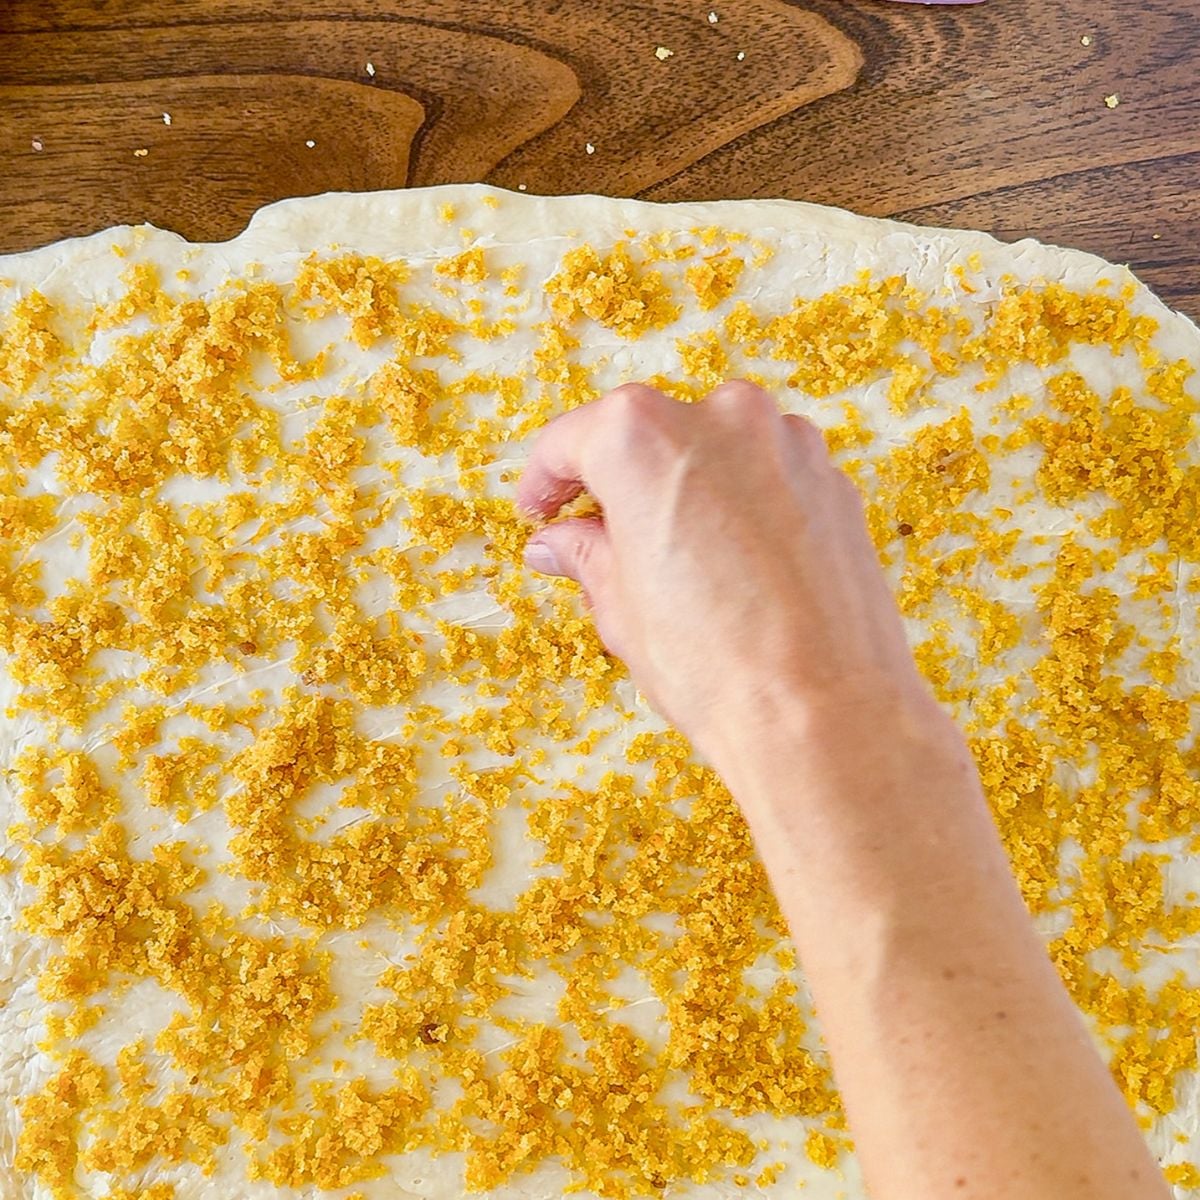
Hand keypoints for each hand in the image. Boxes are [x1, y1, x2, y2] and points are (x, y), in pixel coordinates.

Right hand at [517, 381, 934, 759]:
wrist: (825, 713)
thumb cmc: (716, 664)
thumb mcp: (622, 609)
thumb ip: (586, 555)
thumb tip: (559, 543)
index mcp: (644, 439)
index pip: (573, 439)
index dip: (545, 479)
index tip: (539, 510)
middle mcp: (721, 418)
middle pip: (648, 434)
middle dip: (619, 483)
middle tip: (598, 540)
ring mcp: (787, 444)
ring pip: (714, 450)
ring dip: (685, 489)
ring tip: (672, 561)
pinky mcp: (833, 481)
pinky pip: (767, 476)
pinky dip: (741, 504)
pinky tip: (732, 565)